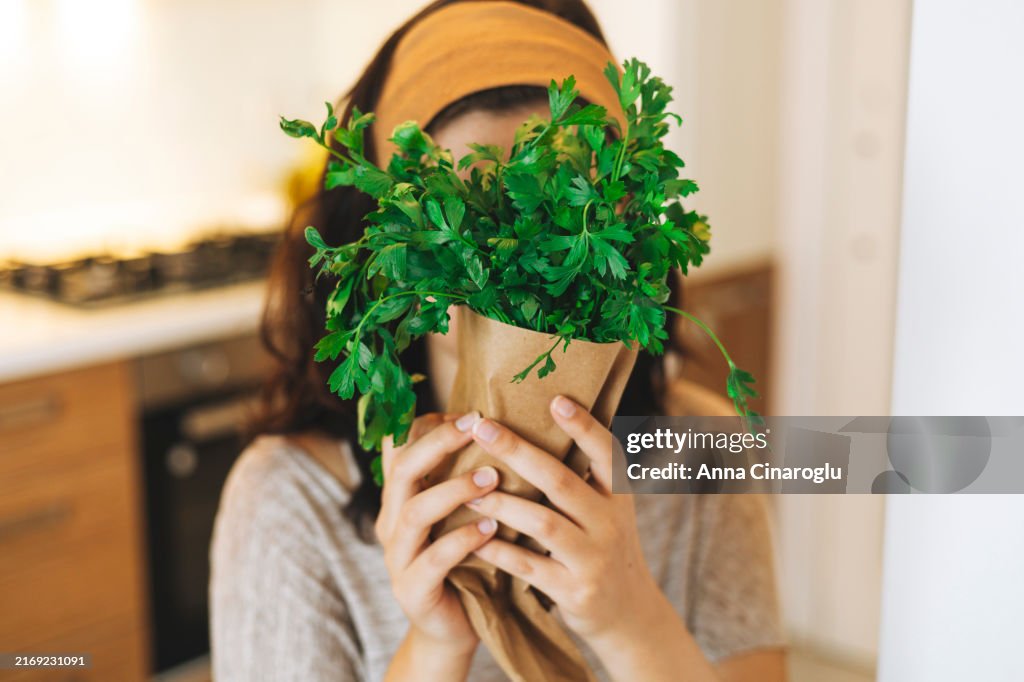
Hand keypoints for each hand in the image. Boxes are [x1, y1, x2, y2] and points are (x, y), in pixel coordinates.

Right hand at [375, 411, 498, 656]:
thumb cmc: (465, 559)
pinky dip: (462, 540)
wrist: (453, 626)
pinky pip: (433, 559)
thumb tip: (499, 426)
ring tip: (492, 478)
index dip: (426, 424)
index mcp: (401, 497)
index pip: (397, 447)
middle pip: (403, 470)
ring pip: (414, 512)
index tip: (468, 413)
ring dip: (454, 490)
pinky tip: (490, 528)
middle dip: (439, 443)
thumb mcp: (460, 512)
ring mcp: (398, 557)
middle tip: (477, 426)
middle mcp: (392, 521)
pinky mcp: (412, 590)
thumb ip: (466, 475)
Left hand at [466, 396, 667, 643]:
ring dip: (502, 504)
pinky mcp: (574, 591)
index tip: (555, 400)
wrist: (628, 614)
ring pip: (543, 523)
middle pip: (561, 480)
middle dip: (519, 452)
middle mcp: (610, 522)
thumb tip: (549, 420)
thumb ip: (586, 474)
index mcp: (619, 495)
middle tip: (482, 428)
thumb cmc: (605, 547)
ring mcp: (593, 558)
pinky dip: (500, 550)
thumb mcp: (610, 508)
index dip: (584, 426)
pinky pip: (530, 566)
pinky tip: (473, 536)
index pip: (606, 453)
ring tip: (467, 489)